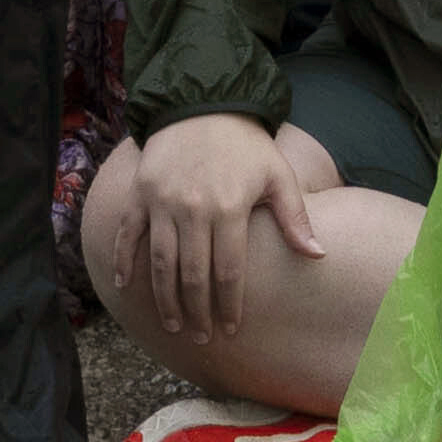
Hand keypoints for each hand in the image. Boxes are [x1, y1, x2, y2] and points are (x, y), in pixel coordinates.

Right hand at [118, 113, 316, 339]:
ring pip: (160, 262)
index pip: (229, 271)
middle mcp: (193, 209)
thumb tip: (318, 256)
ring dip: (164, 298)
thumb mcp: (278, 174)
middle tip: (202, 338)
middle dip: (197, 312)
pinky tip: (124, 286)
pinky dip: (123, 260)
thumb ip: (295, 217)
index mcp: (229, 208)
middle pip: (193, 274)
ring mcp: (162, 202)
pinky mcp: (140, 193)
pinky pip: (128, 233)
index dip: (229, 305)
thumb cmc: (245, 144)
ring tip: (173, 325)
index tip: (230, 329)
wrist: (202, 103)